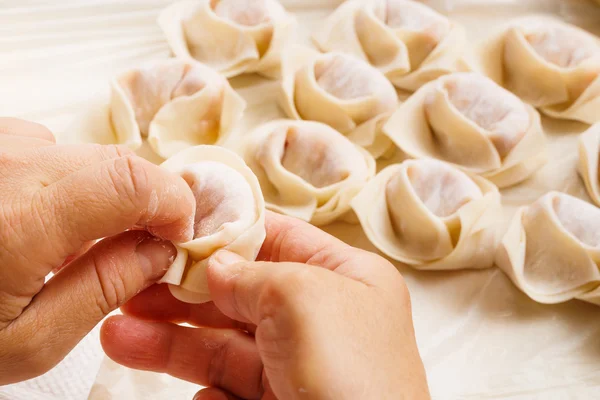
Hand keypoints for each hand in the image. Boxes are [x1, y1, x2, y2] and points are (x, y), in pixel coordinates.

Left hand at [0, 118, 194, 383]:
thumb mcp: (27, 342)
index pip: (131, 179)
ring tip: (66, 245)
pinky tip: (31, 222)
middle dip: (141, 204)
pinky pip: (43, 151)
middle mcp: (2, 166)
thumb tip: (158, 251)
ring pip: (81, 156)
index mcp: (18, 221)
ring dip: (96, 196)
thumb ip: (105, 290)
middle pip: (114, 162)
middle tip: (134, 249)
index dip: (172, 202)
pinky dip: (59, 185)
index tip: (176, 235)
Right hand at [101, 211, 429, 398]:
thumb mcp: (302, 298)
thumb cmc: (355, 377)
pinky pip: (230, 388)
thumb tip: (214, 264)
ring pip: (225, 344)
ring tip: (119, 336)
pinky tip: (197, 395)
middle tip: (132, 289)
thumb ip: (252, 273)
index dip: (226, 234)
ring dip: (172, 339)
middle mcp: (323, 319)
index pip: (277, 240)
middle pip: (239, 295)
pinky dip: (206, 391)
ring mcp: (300, 364)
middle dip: (182, 293)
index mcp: (345, 278)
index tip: (175, 233)